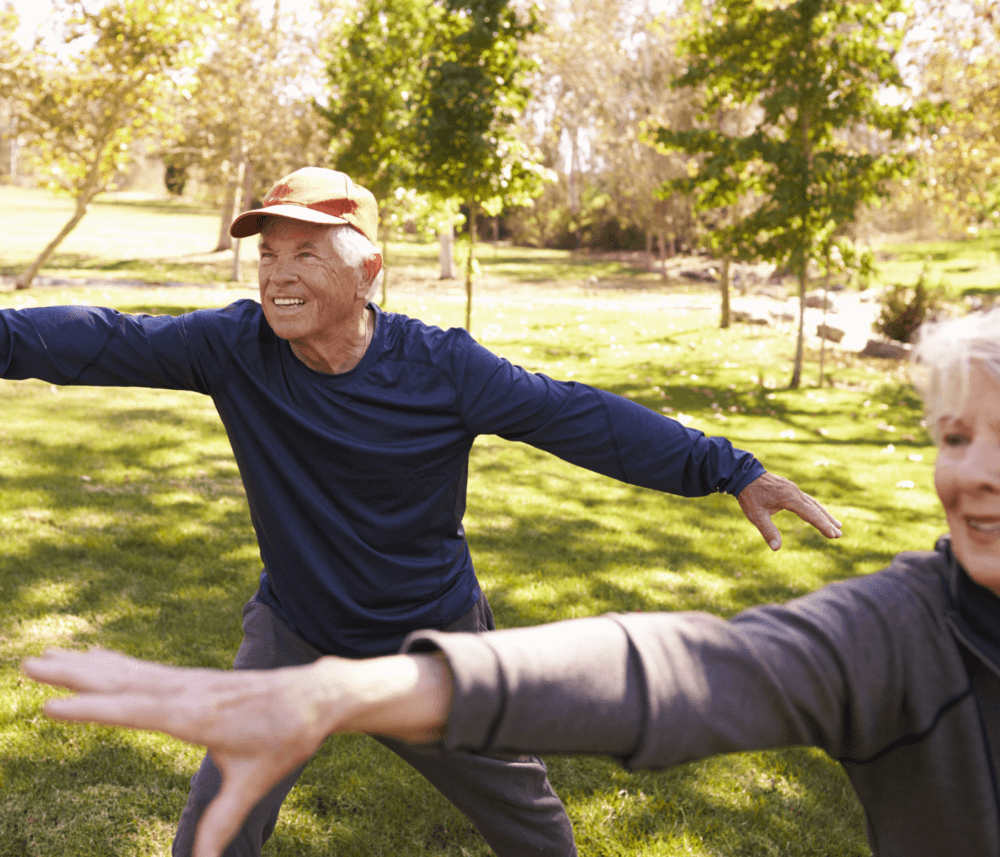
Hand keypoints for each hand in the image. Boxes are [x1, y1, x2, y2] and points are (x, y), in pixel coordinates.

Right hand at [23, 648, 451, 856]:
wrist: (316, 694)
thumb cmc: (286, 736)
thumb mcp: (255, 781)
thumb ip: (224, 820)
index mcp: (197, 716)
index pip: (136, 711)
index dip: (94, 709)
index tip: (51, 705)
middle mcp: (188, 693)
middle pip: (123, 683)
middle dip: (74, 675)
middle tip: (28, 664)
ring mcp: (189, 682)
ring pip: (129, 671)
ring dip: (86, 663)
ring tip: (44, 654)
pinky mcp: (193, 680)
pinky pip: (146, 669)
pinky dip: (115, 661)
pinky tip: (94, 654)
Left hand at [736, 472, 841, 550]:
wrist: (744, 475)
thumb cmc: (749, 495)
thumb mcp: (756, 515)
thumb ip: (767, 531)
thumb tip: (776, 548)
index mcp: (789, 498)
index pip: (810, 514)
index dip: (822, 525)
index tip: (833, 535)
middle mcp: (794, 492)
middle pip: (815, 509)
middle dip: (827, 522)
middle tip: (839, 534)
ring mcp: (793, 489)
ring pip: (813, 503)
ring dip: (824, 514)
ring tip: (837, 525)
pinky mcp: (789, 488)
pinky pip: (806, 499)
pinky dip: (815, 507)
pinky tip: (818, 512)